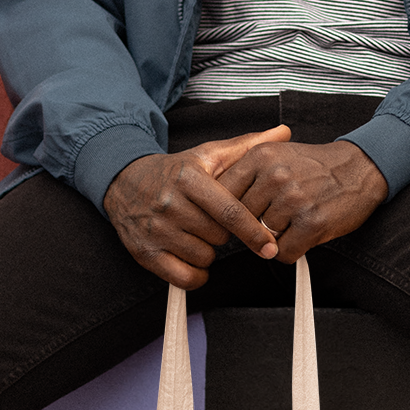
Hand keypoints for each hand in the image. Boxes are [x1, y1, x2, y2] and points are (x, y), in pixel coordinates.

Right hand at [104, 125, 291, 288]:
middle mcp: (169, 203)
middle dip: (225, 235)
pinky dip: (195, 274)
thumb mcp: (208, 155)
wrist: (124, 182)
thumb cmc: (176, 172)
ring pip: (203, 257)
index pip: (228, 211)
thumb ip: (248, 146)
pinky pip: (183, 277)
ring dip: (208, 252)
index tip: (270, 245)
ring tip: (198, 234)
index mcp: (188, 178)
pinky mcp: (144, 253)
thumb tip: (285, 132)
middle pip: (218, 236)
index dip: (252, 231)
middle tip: (214, 222)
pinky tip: (193, 258)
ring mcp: (155, 230)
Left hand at [212, 138, 386, 259]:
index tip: (232, 219)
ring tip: (292, 223)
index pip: (223, 194)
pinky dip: (290, 251)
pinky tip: (302, 236)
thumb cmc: (316, 165)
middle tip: (269, 222)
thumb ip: (246, 173)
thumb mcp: (277, 154)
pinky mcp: (312, 223)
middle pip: (241, 219)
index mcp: (261, 157)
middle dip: (252, 226)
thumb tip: (215, 199)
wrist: (360, 167)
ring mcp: (294, 200)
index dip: (226, 211)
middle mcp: (275, 176)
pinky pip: (284, 252)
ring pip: (263, 238)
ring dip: (274, 239)